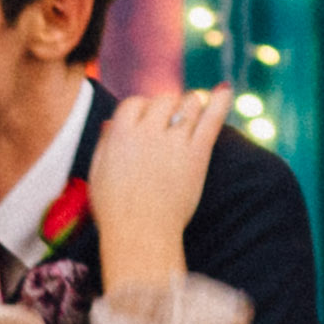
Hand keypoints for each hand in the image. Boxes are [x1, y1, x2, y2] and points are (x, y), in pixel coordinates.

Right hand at [81, 89, 231, 301]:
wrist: (140, 234)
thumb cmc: (115, 210)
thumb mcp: (98, 172)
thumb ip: (105, 143)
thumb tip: (111, 123)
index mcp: (120, 133)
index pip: (135, 102)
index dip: (142, 111)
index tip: (146, 125)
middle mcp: (148, 131)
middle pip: (164, 100)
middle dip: (168, 109)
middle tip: (170, 128)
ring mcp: (174, 141)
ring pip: (189, 104)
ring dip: (191, 107)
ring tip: (191, 120)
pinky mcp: (196, 154)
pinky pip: (211, 120)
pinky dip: (220, 102)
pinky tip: (225, 90)